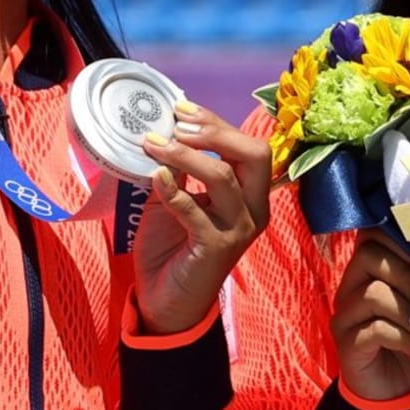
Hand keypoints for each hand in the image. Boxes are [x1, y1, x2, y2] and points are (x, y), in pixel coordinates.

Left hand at [132, 101, 269, 335]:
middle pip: (255, 155)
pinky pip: (196, 211)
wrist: (167, 300)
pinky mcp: (218, 248)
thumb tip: (163, 131)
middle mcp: (254, 210)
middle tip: (177, 125)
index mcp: (249, 195)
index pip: (248, 147)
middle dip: (216, 132)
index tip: (181, 109)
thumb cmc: (173, 248)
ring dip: (185, 156)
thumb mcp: (175, 199)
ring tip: (154, 145)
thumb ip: (179, 171)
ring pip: (223, 178)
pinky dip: (174, 190)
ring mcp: (239, 230)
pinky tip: (154, 178)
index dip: (217, 123)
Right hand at [332, 230, 409, 401]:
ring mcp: (346, 312)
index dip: (403, 236)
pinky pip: (373, 329)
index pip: (374, 232)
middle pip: (370, 255)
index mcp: (372, 267)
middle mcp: (352, 284)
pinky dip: (404, 338)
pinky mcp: (347, 341)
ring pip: (373, 294)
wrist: (396, 389)